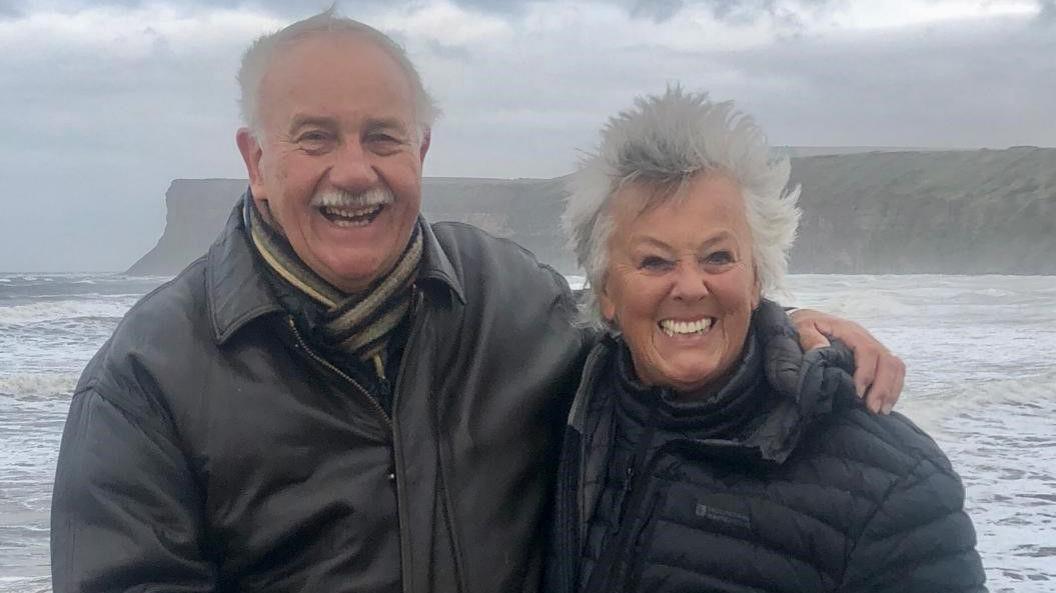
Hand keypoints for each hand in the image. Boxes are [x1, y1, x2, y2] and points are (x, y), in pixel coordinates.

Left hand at [790, 309, 904, 414]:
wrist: (807, 320)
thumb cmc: (804, 326)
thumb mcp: (801, 327)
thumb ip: (810, 338)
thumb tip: (822, 349)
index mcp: (849, 331)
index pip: (867, 351)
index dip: (866, 373)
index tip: (858, 394)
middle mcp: (866, 337)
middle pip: (887, 360)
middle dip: (883, 387)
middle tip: (873, 409)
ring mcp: (872, 346)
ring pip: (895, 366)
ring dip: (891, 390)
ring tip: (881, 411)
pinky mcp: (874, 356)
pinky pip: (893, 370)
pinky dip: (893, 387)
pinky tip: (884, 404)